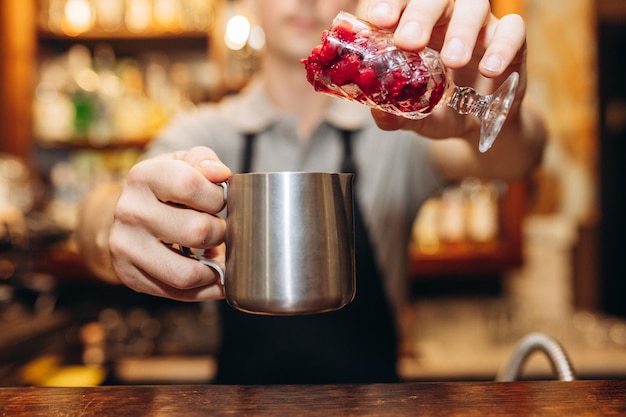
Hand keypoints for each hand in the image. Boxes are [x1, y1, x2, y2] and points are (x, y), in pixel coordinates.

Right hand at [108, 146, 230, 300]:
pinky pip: (178, 293)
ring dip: (213, 268)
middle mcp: (129, 212)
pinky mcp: (129, 275)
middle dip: (220, 233)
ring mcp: (126, 247)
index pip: (191, 185)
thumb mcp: (182, 164)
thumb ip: (204, 161)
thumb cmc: (166, 187)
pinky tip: (211, 275)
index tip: (219, 201)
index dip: (217, 196)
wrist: (126, 215)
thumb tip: (221, 174)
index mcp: (144, 176)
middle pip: (196, 232)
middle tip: (219, 230)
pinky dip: (204, 289)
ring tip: (216, 255)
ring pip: (186, 273)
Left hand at [364, 0, 526, 139]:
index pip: (401, 3)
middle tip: (408, 41)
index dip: (390, 4)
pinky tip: (489, 70)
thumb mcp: (415, 117)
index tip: (378, 19)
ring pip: (474, 5)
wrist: (479, 125)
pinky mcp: (511, 40)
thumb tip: (379, 114)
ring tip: (452, 61)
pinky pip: (513, 30)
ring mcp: (480, 26)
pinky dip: (503, 45)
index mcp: (414, 27)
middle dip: (421, 13)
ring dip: (462, 28)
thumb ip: (395, 116)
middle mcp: (446, 18)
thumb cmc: (439, 108)